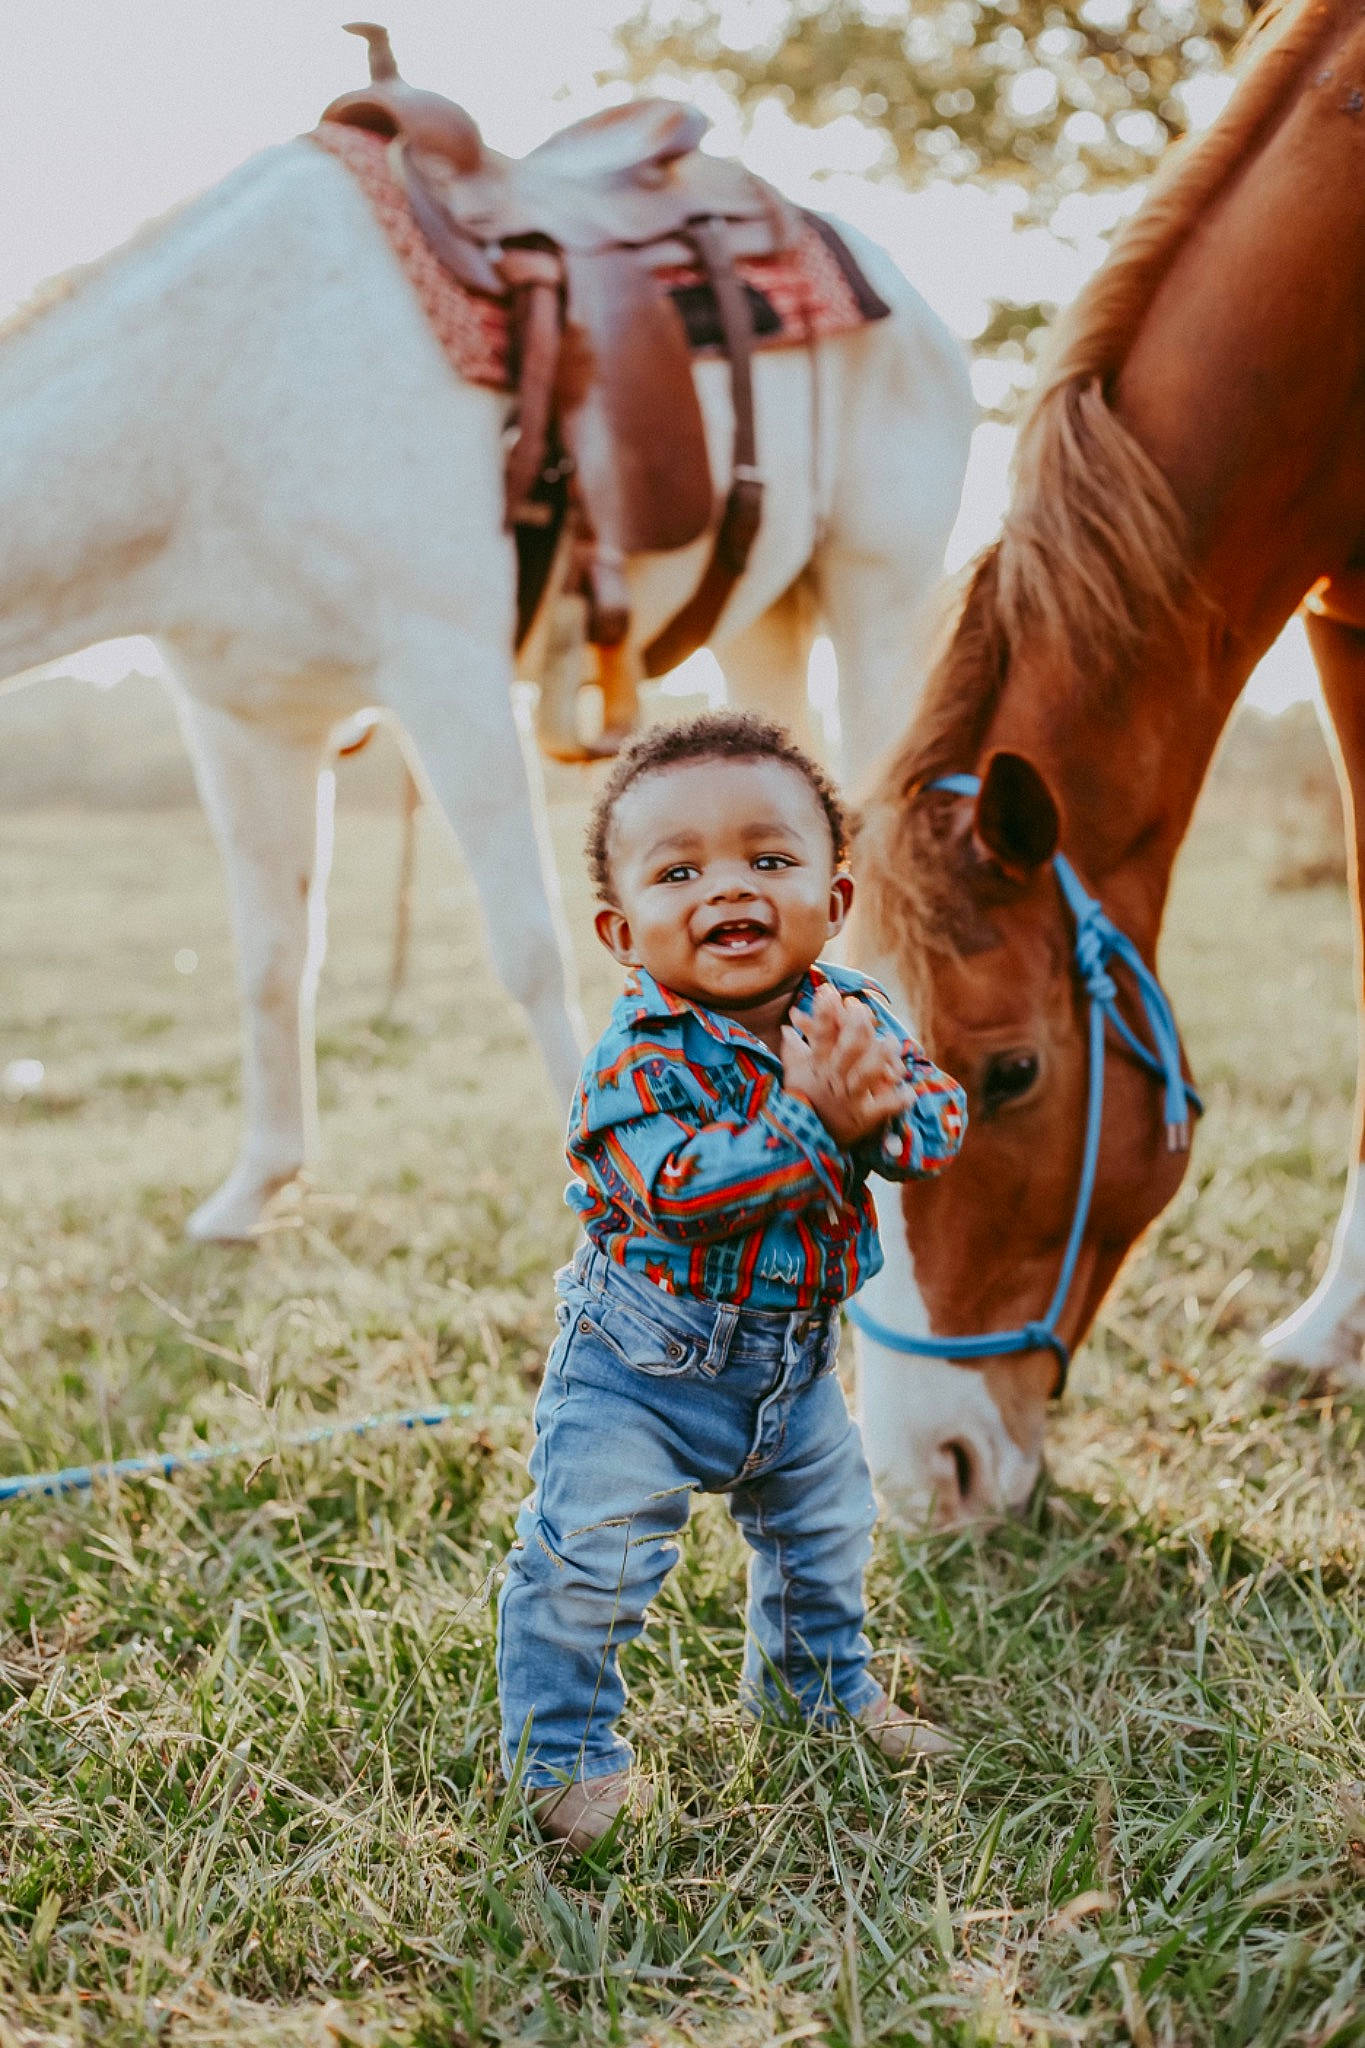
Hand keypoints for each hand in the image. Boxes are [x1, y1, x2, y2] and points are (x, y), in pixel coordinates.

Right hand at [781, 985, 910, 1147]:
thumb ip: (793, 1051)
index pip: (820, 1036)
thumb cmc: (802, 1105)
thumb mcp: (794, 1077)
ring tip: (892, 1042)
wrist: (803, 1145)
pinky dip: (897, 1100)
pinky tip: (908, 1092)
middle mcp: (834, 1080)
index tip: (828, 991)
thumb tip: (788, 1028)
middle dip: (857, 1028)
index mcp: (818, 1067)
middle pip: (847, 1049)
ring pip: (866, 1074)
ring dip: (881, 1057)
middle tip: (865, 1011)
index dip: (823, 1013)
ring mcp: (849, 1098)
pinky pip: (883, 1108)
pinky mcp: (863, 1118)